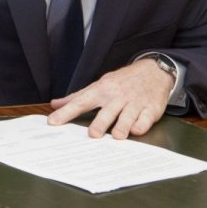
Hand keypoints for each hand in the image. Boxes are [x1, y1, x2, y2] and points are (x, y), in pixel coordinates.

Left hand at [47, 58, 173, 138]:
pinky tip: (136, 131)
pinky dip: (140, 126)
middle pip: (107, 112)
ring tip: (117, 136)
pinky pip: (145, 120)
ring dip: (122, 127)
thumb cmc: (122, 81)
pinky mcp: (150, 110)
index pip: (81, 102)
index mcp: (102, 89)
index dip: (66, 113)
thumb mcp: (99, 84)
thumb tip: (55, 104)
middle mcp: (117, 96)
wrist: (153, 71)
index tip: (53, 122)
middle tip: (93, 134)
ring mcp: (135, 103)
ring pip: (127, 117)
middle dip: (100, 123)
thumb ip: (77, 97)